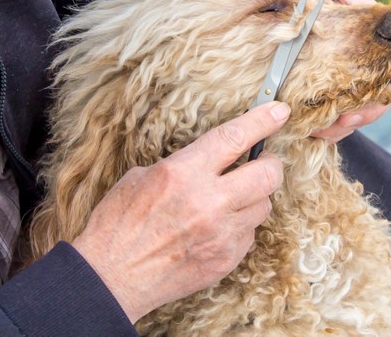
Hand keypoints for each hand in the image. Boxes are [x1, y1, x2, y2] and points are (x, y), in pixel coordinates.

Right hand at [71, 101, 290, 322]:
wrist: (111, 279)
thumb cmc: (118, 225)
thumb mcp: (141, 177)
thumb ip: (183, 165)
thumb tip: (210, 159)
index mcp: (184, 173)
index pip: (235, 138)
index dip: (262, 121)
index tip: (279, 111)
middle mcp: (209, 202)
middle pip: (268, 174)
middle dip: (271, 164)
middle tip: (262, 162)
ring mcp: (221, 234)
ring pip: (264, 205)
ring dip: (254, 197)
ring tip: (231, 199)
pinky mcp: (226, 259)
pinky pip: (250, 233)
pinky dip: (241, 226)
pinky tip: (219, 227)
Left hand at [241, 0, 390, 142]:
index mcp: (362, 15)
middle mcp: (362, 47)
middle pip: (386, 83)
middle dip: (373, 105)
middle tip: (350, 118)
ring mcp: (346, 67)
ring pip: (365, 102)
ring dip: (353, 119)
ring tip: (330, 128)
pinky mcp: (327, 83)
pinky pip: (342, 110)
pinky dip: (334, 124)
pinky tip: (317, 130)